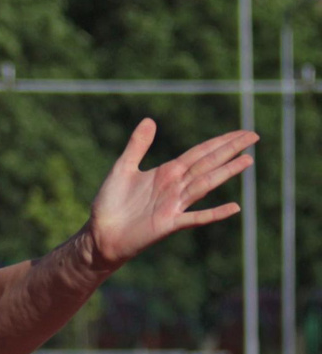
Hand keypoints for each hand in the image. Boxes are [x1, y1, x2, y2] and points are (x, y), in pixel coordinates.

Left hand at [87, 120, 257, 267]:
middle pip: (208, 164)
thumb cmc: (111, 203)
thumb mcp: (122, 168)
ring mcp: (174, 205)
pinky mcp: (168, 224)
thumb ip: (137, 145)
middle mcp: (175, 186)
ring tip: (248, 161)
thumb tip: (150, 119)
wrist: (99, 234)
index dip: (221, 141)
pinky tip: (234, 207)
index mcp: (167, 172)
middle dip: (230, 150)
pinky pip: (195, 218)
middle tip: (254, 137)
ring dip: (226, 173)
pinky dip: (214, 213)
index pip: (200, 152)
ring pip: (205, 185)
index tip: (242, 133)